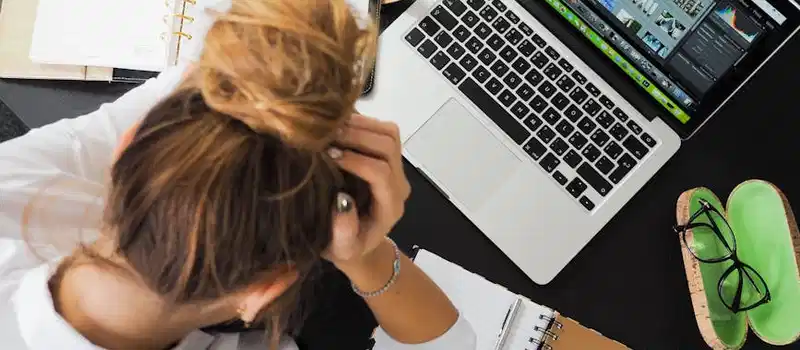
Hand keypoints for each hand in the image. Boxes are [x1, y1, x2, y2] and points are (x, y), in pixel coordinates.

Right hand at [323, 114, 410, 267]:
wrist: (358, 242)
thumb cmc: (346, 247)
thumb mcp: (340, 248)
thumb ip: (343, 231)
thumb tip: (342, 200)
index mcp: (390, 206)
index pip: (381, 173)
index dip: (356, 161)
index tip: (328, 156)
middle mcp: (398, 184)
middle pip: (389, 146)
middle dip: (357, 136)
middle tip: (326, 136)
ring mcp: (396, 168)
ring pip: (389, 133)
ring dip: (360, 125)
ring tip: (331, 128)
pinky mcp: (388, 157)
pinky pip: (383, 130)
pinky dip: (361, 122)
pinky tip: (337, 126)